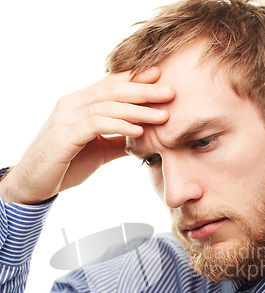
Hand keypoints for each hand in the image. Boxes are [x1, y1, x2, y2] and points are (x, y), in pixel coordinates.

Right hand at [0, 67, 174, 203]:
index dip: (136, 80)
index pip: (111, 85)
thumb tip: (144, 137)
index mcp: (80, 103)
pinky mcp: (64, 136)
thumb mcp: (99, 150)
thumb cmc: (65, 165)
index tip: (161, 78)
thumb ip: (118, 140)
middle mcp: (72, 104)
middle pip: (112, 90)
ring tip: (163, 115)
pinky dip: (119, 125)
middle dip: (144, 90)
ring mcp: (66, 118)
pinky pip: (96, 124)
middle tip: (171, 92)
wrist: (34, 184)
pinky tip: (138, 129)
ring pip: (107, 105)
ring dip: (138, 109)